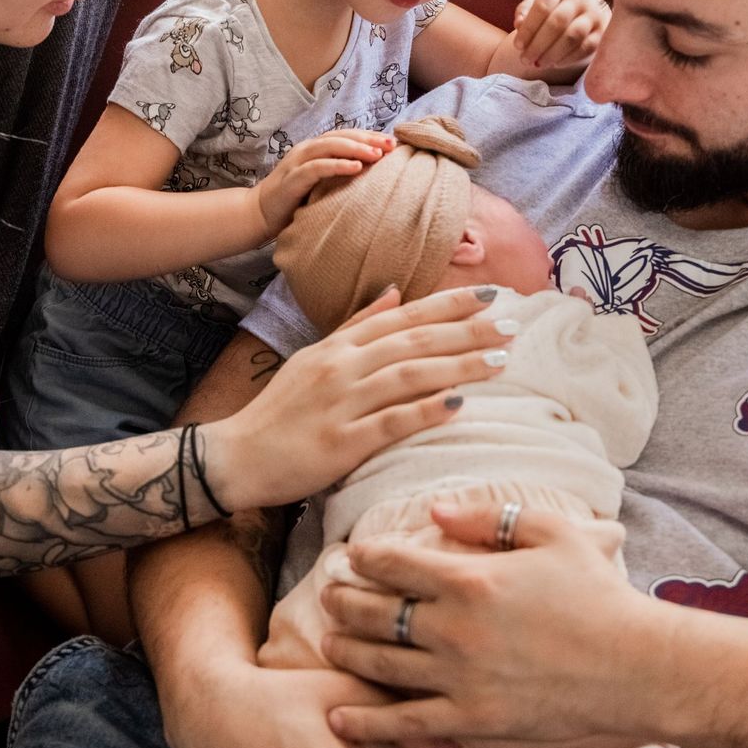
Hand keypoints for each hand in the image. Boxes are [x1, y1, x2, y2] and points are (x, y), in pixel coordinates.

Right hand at [204, 287, 513, 511]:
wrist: (235, 456)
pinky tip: (460, 404)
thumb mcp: (313, 358)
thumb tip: (396, 291)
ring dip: (458, 365)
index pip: (403, 316)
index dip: (448, 303)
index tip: (490, 294)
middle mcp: (342, 367)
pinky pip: (390, 422)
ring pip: (409, 375)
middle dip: (467, 330)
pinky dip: (426, 410)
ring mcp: (341, 403)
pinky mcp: (341, 442)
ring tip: (500, 360)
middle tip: (512, 322)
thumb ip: (356, 325)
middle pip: (414, 340)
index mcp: (338, 345)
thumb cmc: (279, 412)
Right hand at [254, 129, 394, 234]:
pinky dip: (338, 165)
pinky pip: (318, 167)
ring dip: (356, 149)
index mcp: (315, 148)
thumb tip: (371, 173)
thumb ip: (338, 173)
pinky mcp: (293, 178)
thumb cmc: (294, 198)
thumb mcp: (320, 182)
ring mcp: (298, 162)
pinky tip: (356, 168)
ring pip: (330, 146)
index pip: (347, 135)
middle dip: (368, 139)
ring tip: (379, 154)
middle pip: (342, 136)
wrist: (260, 214)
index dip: (369, 136)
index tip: (394, 141)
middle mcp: (307, 149)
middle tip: (392, 144)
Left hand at [318, 499, 674, 747]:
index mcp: (470, 578)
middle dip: (343, 601)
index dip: (365, 558)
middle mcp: (454, 628)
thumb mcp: (551, 533)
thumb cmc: (598, 593)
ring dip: (346, 651)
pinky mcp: (472, 719)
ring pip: (380, 664)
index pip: (393, 562)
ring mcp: (459, 677)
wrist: (636, 666)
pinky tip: (340, 716)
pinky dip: (368, 721)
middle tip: (328, 595)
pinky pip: (406, 722)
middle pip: (376, 612)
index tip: (354, 556)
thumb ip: (487, 517)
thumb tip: (434, 510)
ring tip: (329, 643)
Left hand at [507, 0, 609, 79]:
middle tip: (525, 60)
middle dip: (538, 45)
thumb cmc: (554, 5)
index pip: (543, 6)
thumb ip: (525, 10)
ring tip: (538, 64)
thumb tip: (519, 24)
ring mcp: (595, 13)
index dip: (528, 28)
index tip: (517, 46)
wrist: (585, 6)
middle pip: (557, 22)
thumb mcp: (537, 0)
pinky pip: (586, 48)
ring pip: (572, 36)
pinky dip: (568, 59)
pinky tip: (555, 64)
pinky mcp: (603, 30)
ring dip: (552, 54)